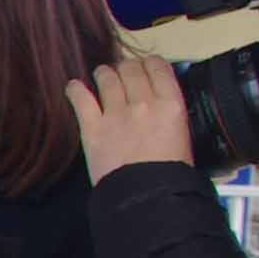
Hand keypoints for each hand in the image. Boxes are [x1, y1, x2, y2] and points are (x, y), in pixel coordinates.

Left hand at [67, 54, 194, 179]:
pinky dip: (75, 89)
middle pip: (131, 69)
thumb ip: (174, 117)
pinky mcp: (93, 128)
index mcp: (171, 104)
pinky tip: (73, 86)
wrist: (148, 194)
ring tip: (102, 74)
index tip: (145, 66)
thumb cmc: (171, 172)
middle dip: (126, 68)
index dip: (149, 63)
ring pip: (107, 78)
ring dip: (104, 73)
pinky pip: (81, 99)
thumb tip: (168, 109)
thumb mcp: (185, 137)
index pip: (158, 67)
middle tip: (122, 72)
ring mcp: (116, 114)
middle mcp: (144, 103)